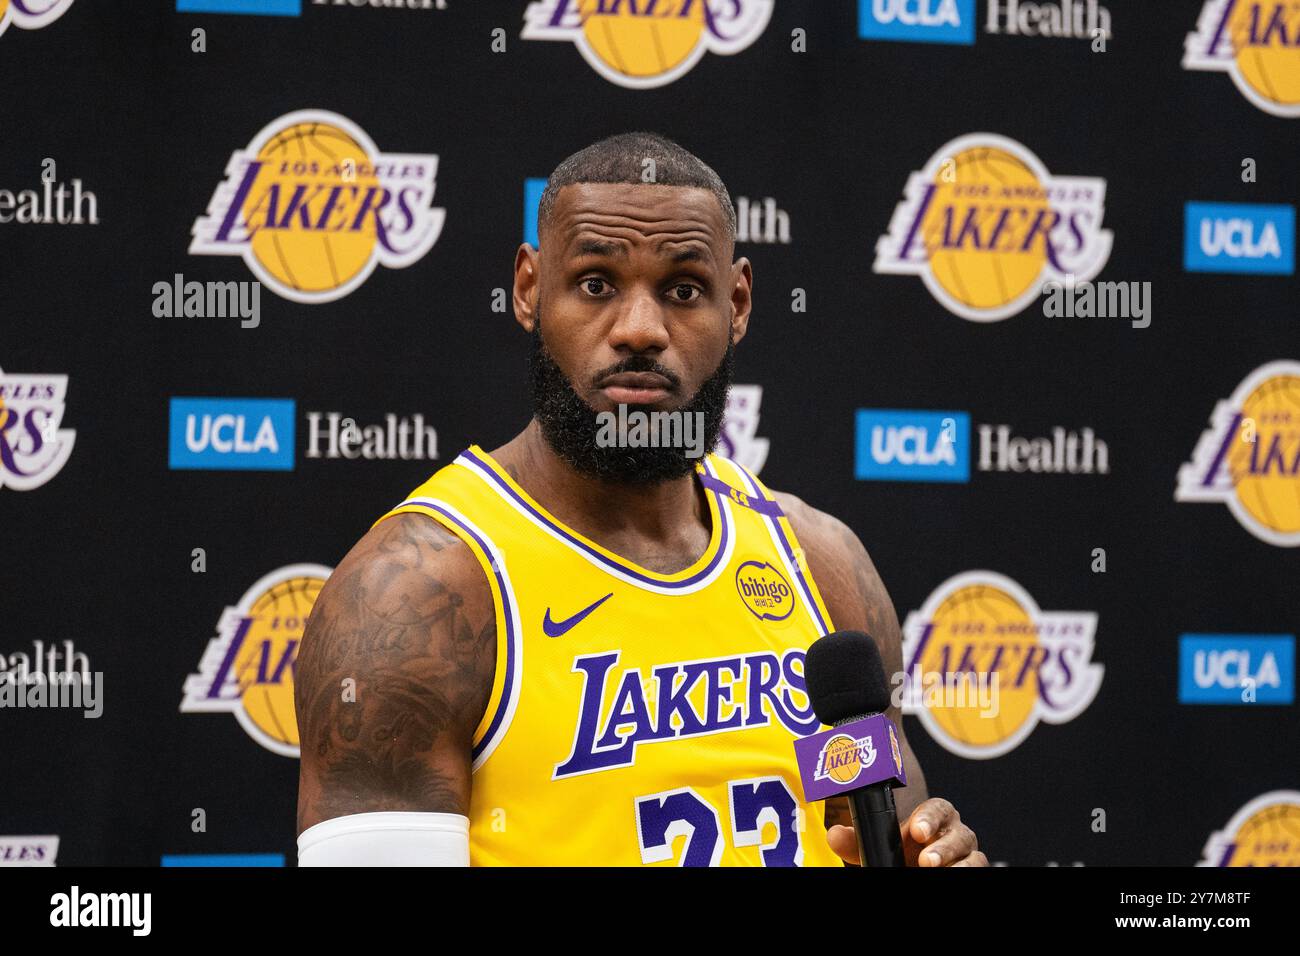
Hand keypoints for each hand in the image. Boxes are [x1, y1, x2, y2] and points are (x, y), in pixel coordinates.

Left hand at [827, 797, 987, 866]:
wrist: (911, 868)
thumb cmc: (899, 853)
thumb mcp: (876, 847)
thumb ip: (856, 840)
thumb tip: (834, 835)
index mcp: (932, 818)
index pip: (938, 808)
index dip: (930, 817)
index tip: (917, 830)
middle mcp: (954, 833)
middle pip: (960, 833)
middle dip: (944, 847)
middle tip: (926, 860)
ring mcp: (966, 854)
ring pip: (973, 856)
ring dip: (959, 865)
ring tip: (937, 871)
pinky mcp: (973, 869)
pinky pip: (979, 870)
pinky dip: (969, 872)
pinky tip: (953, 875)